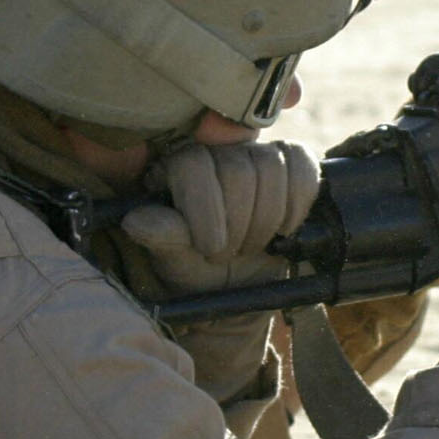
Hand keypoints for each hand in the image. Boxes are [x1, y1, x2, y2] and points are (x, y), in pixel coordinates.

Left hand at [121, 141, 319, 293]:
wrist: (240, 286)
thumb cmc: (199, 270)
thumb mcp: (174, 262)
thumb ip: (162, 238)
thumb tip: (135, 222)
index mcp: (179, 168)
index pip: (195, 165)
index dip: (207, 210)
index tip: (211, 249)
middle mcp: (217, 151)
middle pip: (238, 169)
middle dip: (239, 223)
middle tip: (231, 253)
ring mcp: (256, 154)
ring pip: (271, 168)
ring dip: (267, 220)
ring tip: (253, 245)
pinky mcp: (291, 163)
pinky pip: (302, 167)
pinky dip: (297, 204)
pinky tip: (284, 229)